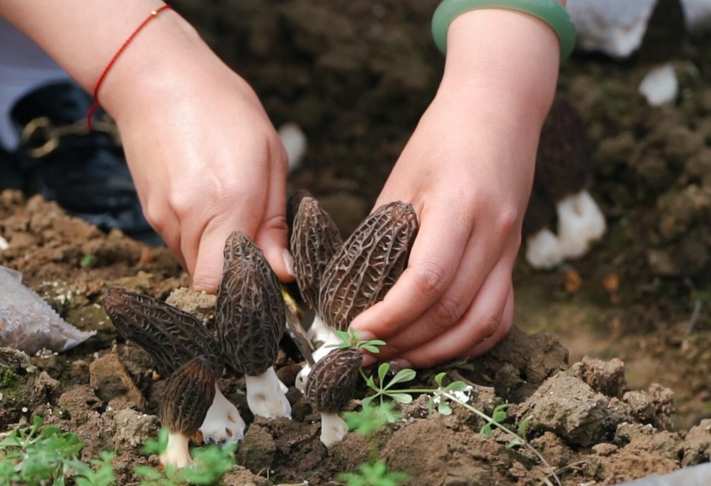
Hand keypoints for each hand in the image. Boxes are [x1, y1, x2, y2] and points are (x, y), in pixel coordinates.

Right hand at [105, 15, 292, 291]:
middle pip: (210, 281)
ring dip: (217, 255)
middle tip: (258, 244)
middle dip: (236, 273)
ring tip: (232, 212)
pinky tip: (210, 203)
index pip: (222, 284)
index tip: (269, 273)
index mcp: (227, 203)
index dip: (246, 287)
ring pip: (194, 265)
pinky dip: (199, 238)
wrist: (158, 79)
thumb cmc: (224, 109)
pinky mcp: (149, 213)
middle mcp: (189, 218)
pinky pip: (180, 245)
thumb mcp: (270, 157)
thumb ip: (275, 222)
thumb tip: (284, 271)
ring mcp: (163, 218)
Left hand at [350, 86, 540, 367]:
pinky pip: (499, 315)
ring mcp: (511, 248)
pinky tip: (435, 348)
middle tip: (363, 354)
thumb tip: (353, 291)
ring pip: (482, 323)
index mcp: (460, 205)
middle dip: (403, 342)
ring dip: (436, 352)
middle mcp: (494, 232)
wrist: (500, 109)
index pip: (427, 281)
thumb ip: (382, 235)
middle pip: (452, 310)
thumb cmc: (440, 139)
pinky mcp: (514, 257)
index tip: (354, 331)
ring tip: (394, 359)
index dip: (389, 316)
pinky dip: (468, 341)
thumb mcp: (400, 180)